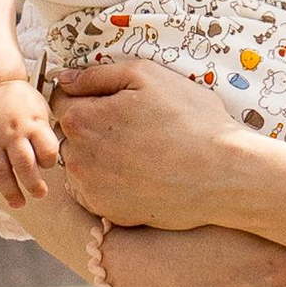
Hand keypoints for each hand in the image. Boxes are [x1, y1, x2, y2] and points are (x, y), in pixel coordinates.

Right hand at [0, 73, 58, 211]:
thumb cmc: (21, 99)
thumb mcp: (40, 108)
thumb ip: (47, 132)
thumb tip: (63, 158)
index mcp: (32, 122)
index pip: (46, 149)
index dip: (50, 161)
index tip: (49, 166)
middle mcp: (11, 131)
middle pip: (23, 165)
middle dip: (33, 184)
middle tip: (39, 195)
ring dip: (10, 191)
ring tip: (19, 204)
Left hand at [52, 57, 248, 227]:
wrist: (221, 174)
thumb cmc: (189, 118)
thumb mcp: (146, 75)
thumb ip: (97, 74)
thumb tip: (65, 79)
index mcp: (80, 119)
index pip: (64, 102)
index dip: (90, 98)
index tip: (117, 104)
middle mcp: (76, 157)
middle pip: (71, 135)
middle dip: (94, 128)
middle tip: (134, 129)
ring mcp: (90, 189)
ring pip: (83, 164)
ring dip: (100, 157)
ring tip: (140, 154)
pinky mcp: (107, 212)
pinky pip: (96, 192)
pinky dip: (111, 183)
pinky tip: (140, 175)